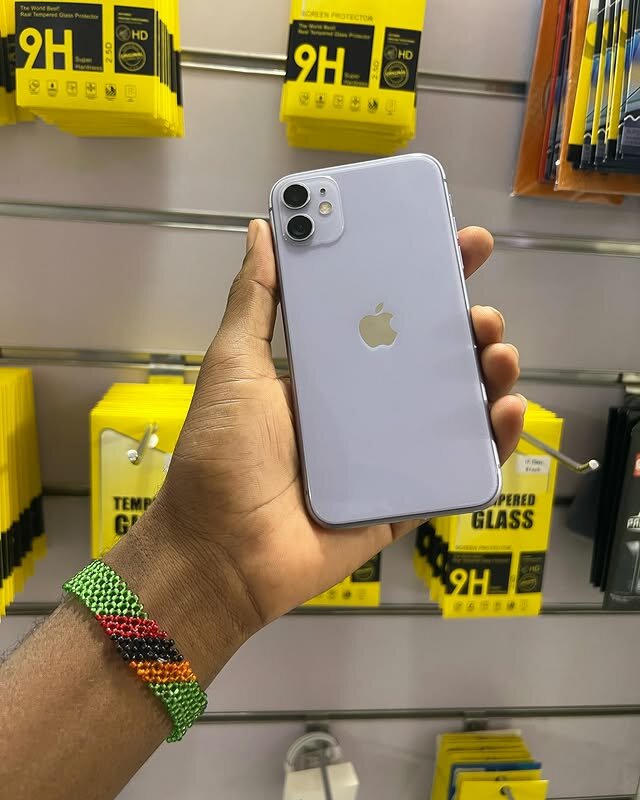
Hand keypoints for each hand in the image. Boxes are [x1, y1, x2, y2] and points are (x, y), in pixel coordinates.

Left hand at [155, 220, 523, 635]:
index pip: (387, 313)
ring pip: (454, 406)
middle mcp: (364, 404)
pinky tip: (504, 411)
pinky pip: (458, 467)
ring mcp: (389, 452)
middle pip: (431, 356)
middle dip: (466, 325)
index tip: (457, 245)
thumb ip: (255, 298)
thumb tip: (263, 228)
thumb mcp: (235, 364)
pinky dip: (491, 441)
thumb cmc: (221, 453)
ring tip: (496, 354)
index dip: (423, 279)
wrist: (220, 550)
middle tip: (478, 310)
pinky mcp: (405, 497)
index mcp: (330, 369)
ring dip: (487, 373)